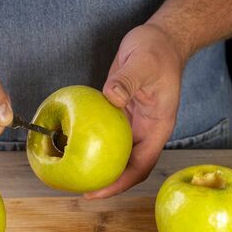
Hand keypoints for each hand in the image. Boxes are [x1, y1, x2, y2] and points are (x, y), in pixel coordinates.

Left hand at [84, 23, 184, 198]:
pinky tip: (72, 147)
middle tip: (82, 191)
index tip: (99, 191)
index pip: (141, 165)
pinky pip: (105, 135)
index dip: (121, 183)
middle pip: (127, 167)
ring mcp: (132, 125)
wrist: (159, 39)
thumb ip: (127, 81)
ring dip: (99, 165)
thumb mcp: (143, 64)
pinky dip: (91, 143)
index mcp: (157, 128)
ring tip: (75, 175)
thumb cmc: (158, 52)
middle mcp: (145, 131)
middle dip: (107, 182)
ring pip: (115, 154)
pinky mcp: (118, 115)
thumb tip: (110, 97)